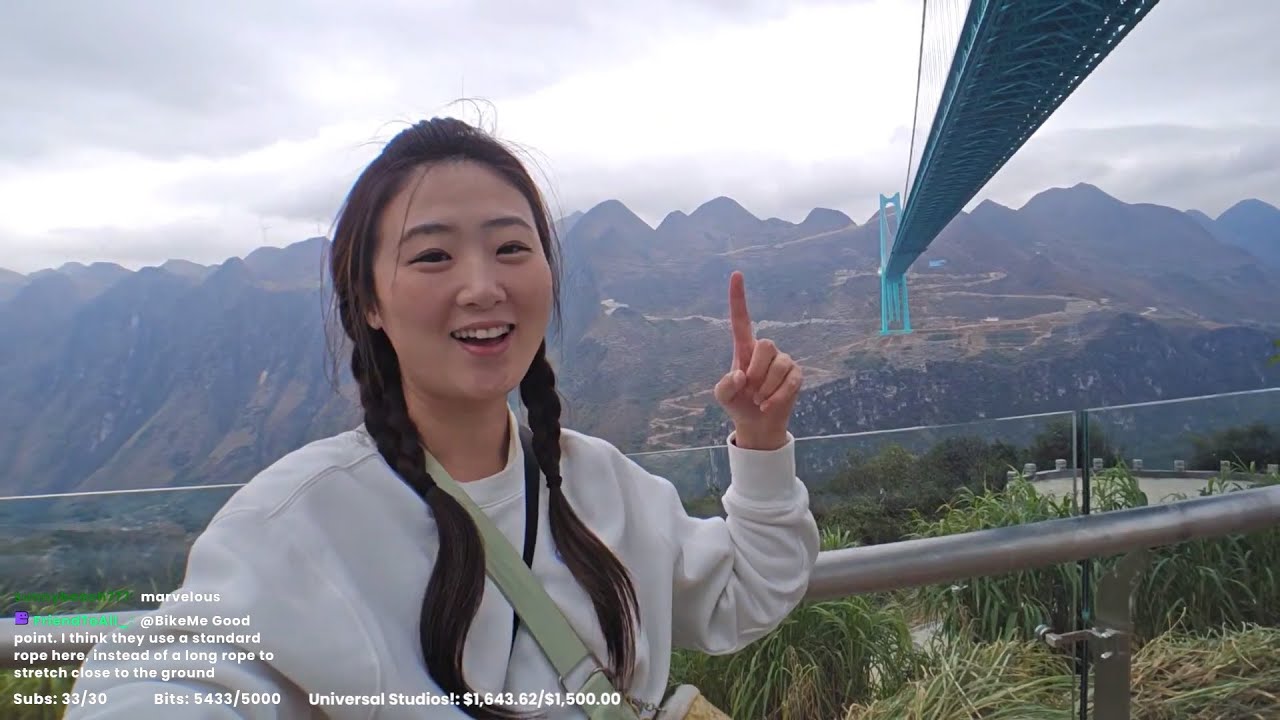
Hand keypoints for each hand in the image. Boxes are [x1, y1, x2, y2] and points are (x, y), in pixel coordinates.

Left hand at [712, 271, 802, 449]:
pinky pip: (790, 381)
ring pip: (779, 364)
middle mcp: (765, 350)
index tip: (736, 273)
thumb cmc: (737, 403)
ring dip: (765, 387)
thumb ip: (725, 386)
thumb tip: (741, 374)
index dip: (738, 297)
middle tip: (749, 389)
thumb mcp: (723, 396)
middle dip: (757, 370)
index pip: (741, 319)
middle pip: (766, 345)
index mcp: (743, 348)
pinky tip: (768, 405)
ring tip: (758, 399)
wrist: (757, 423)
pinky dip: (776, 397)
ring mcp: (783, 361)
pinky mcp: (796, 374)